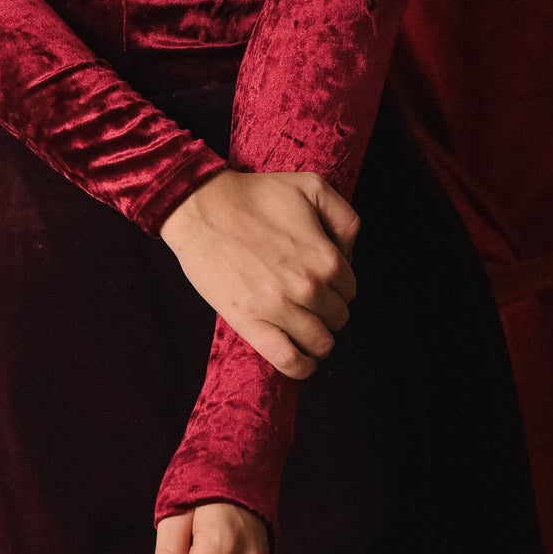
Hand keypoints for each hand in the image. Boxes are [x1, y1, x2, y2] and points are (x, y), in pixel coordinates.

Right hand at [158, 168, 359, 378]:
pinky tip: (304, 360)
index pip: (350, 289)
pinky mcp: (250, 323)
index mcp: (326, 257)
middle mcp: (308, 287)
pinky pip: (289, 361)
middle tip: (308, 298)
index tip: (320, 278)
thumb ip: (345, 217)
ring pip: (321, 342)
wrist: (202, 208)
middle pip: (338, 317)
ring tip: (305, 326)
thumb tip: (349, 254)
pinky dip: (302, 367)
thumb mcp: (312, 187)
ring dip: (318, 337)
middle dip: (328, 309)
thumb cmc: (255, 196)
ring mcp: (279, 308)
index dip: (338, 284)